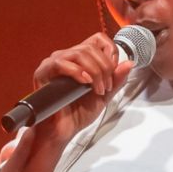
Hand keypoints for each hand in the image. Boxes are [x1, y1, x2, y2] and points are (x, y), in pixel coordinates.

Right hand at [24, 33, 132, 149]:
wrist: (62, 131)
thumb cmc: (77, 114)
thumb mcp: (103, 95)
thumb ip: (116, 80)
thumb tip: (129, 63)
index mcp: (80, 60)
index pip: (98, 40)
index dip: (110, 52)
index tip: (113, 71)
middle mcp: (67, 58)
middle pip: (91, 47)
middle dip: (105, 67)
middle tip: (105, 87)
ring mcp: (54, 64)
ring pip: (80, 52)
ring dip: (94, 71)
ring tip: (96, 89)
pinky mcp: (43, 72)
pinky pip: (60, 63)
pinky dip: (77, 72)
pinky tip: (85, 83)